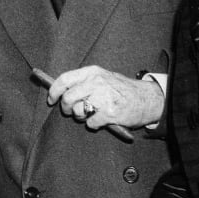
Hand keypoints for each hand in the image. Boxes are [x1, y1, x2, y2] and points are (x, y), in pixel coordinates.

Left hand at [46, 65, 163, 129]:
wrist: (147, 99)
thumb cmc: (122, 89)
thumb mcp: (103, 77)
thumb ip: (83, 82)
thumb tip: (59, 91)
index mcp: (92, 72)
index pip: (64, 79)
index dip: (53, 91)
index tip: (51, 100)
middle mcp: (97, 82)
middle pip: (68, 98)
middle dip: (66, 108)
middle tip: (70, 112)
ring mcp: (103, 97)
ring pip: (78, 112)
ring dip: (81, 117)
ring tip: (91, 114)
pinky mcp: (110, 113)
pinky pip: (91, 123)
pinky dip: (94, 124)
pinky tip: (102, 120)